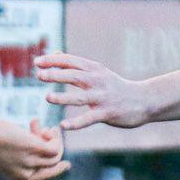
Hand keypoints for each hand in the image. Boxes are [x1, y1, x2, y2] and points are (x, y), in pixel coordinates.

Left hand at [0, 112, 69, 179]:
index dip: (54, 169)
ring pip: (55, 156)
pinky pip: (54, 146)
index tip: (66, 163)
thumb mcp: (4, 153)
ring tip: (47, 127)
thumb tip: (42, 147)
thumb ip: (20, 155)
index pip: (42, 177)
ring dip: (54, 139)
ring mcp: (30, 162)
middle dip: (55, 148)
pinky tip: (40, 125)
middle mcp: (25, 175)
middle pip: (52, 165)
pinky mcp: (35, 148)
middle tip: (53, 132)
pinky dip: (54, 136)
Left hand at [36, 52, 153, 130]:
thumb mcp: (97, 71)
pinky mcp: (107, 113)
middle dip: (56, 75)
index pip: (71, 61)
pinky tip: (63, 125)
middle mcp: (98, 81)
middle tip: (39, 75)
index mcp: (94, 69)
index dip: (53, 61)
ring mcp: (103, 98)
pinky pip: (89, 119)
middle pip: (74, 76)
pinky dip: (76, 123)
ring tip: (48, 97)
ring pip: (80, 97)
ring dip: (63, 97)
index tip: (36, 61)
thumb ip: (74, 64)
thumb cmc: (115, 86)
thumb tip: (52, 53)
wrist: (144, 100)